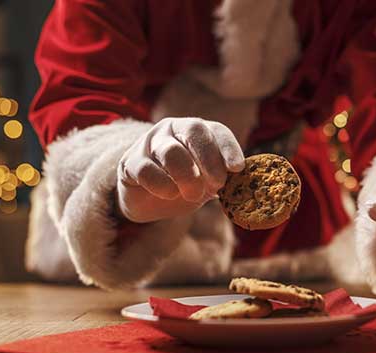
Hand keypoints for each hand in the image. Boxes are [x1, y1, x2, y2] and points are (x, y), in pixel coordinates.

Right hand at [116, 117, 244, 222]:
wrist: (149, 200)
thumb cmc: (185, 185)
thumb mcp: (208, 182)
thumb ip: (224, 180)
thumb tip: (245, 185)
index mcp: (198, 131)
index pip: (217, 131)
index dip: (229, 148)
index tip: (238, 168)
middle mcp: (174, 129)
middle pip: (194, 130)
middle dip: (210, 158)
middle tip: (218, 184)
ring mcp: (150, 143)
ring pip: (170, 150)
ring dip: (187, 175)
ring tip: (194, 194)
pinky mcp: (130, 163)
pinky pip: (146, 170)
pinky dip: (162, 184)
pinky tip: (170, 194)